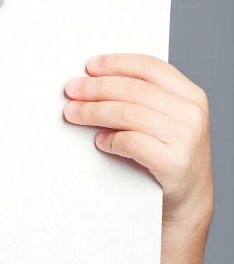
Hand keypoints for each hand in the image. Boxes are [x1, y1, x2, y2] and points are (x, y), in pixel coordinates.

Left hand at [63, 54, 212, 227]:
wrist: (189, 200)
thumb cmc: (169, 153)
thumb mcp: (166, 119)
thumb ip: (142, 98)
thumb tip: (94, 80)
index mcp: (191, 95)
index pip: (149, 67)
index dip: (116, 63)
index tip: (89, 66)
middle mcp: (192, 113)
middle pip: (133, 89)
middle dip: (96, 87)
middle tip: (71, 90)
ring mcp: (186, 138)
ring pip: (127, 113)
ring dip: (94, 111)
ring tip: (74, 113)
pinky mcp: (175, 162)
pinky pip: (131, 142)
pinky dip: (110, 139)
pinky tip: (99, 141)